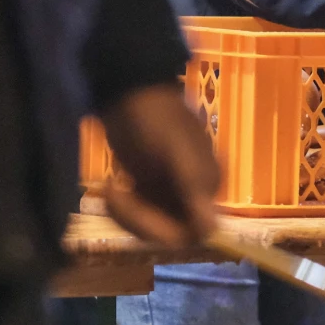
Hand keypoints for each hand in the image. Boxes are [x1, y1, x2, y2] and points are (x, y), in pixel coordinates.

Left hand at [97, 82, 218, 248]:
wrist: (126, 92)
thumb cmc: (153, 116)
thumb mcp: (174, 149)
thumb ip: (193, 186)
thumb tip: (213, 230)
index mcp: (208, 183)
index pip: (197, 230)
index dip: (167, 229)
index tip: (137, 210)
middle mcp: (195, 193)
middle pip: (172, 232)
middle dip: (140, 219)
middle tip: (114, 194)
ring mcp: (171, 192)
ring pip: (153, 227)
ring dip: (128, 215)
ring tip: (110, 189)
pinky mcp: (151, 190)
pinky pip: (141, 216)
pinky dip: (123, 209)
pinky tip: (112, 187)